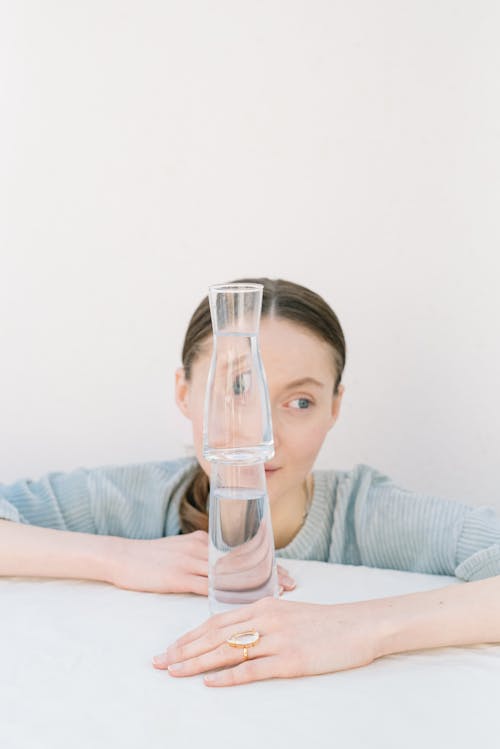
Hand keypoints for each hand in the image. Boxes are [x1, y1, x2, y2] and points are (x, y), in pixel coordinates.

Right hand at [109, 531, 295, 595]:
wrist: (121, 556)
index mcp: (204, 539)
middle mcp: (202, 547)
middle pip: (242, 559)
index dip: (266, 561)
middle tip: (290, 584)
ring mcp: (190, 561)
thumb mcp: (181, 549)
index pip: (242, 549)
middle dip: (268, 572)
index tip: (286, 573)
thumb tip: (223, 568)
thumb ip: (203, 556)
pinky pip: (208, 587)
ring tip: (275, 595)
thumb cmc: (151, 556)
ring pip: (230, 573)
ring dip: (254, 584)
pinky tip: (242, 604)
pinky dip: (227, 594)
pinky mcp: (178, 577)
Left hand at [152, 596, 382, 685]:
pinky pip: (253, 669)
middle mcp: (265, 619)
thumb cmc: (325, 622)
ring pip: (227, 651)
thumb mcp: (289, 612)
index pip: (216, 620)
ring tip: (174, 672)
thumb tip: (236, 632)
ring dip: (197, 663)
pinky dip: (228, 676)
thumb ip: (262, 618)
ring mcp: (277, 640)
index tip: (170, 648)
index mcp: (263, 606)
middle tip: (159, 662)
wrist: (359, 625)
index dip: (190, 635)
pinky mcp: (291, 660)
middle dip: (184, 650)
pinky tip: (210, 683)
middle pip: (215, 635)